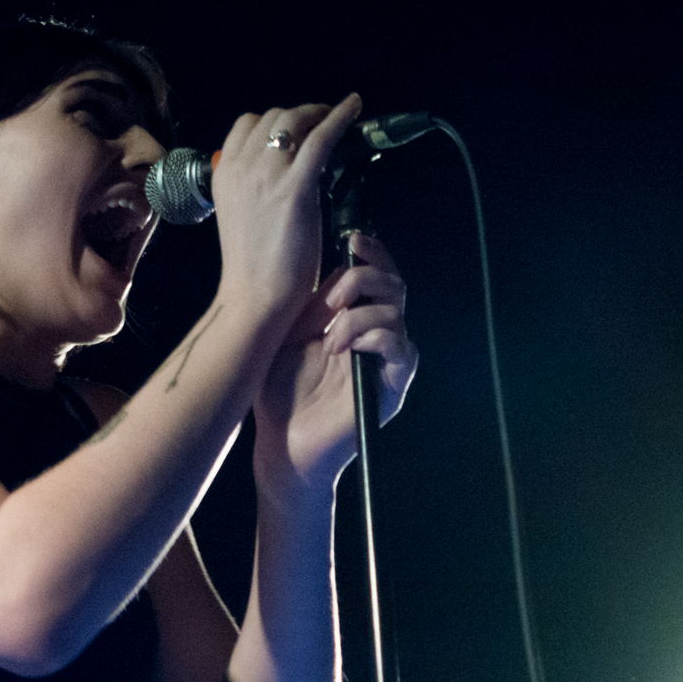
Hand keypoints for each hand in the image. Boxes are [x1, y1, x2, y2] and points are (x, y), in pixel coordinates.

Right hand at [209, 95, 365, 324]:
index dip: (275, 122)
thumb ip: (252, 188)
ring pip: (294, 121)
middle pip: (273, 118)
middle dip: (300, 115)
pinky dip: (339, 117)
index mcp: (224, 174)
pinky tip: (354, 107)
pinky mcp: (294, 187)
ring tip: (338, 115)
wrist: (255, 296)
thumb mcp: (240, 215)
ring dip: (318, 113)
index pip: (247, 125)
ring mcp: (266, 174)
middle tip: (322, 120)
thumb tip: (277, 173)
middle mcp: (240, 167)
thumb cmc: (254, 265)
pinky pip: (320, 138)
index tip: (296, 127)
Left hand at [253, 232, 417, 491]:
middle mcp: (377, 337)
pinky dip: (374, 339)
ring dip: (359, 317)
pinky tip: (344, 350)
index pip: (379, 276)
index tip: (352, 240)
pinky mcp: (391, 388)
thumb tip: (335, 270)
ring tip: (329, 339)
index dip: (374, 253)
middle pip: (395, 286)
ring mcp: (386, 362)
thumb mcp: (289, 336)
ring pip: (397, 314)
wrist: (281, 441)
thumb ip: (313, 304)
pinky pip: (403, 350)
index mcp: (355, 320)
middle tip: (331, 300)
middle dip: (364, 279)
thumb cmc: (280, 393)